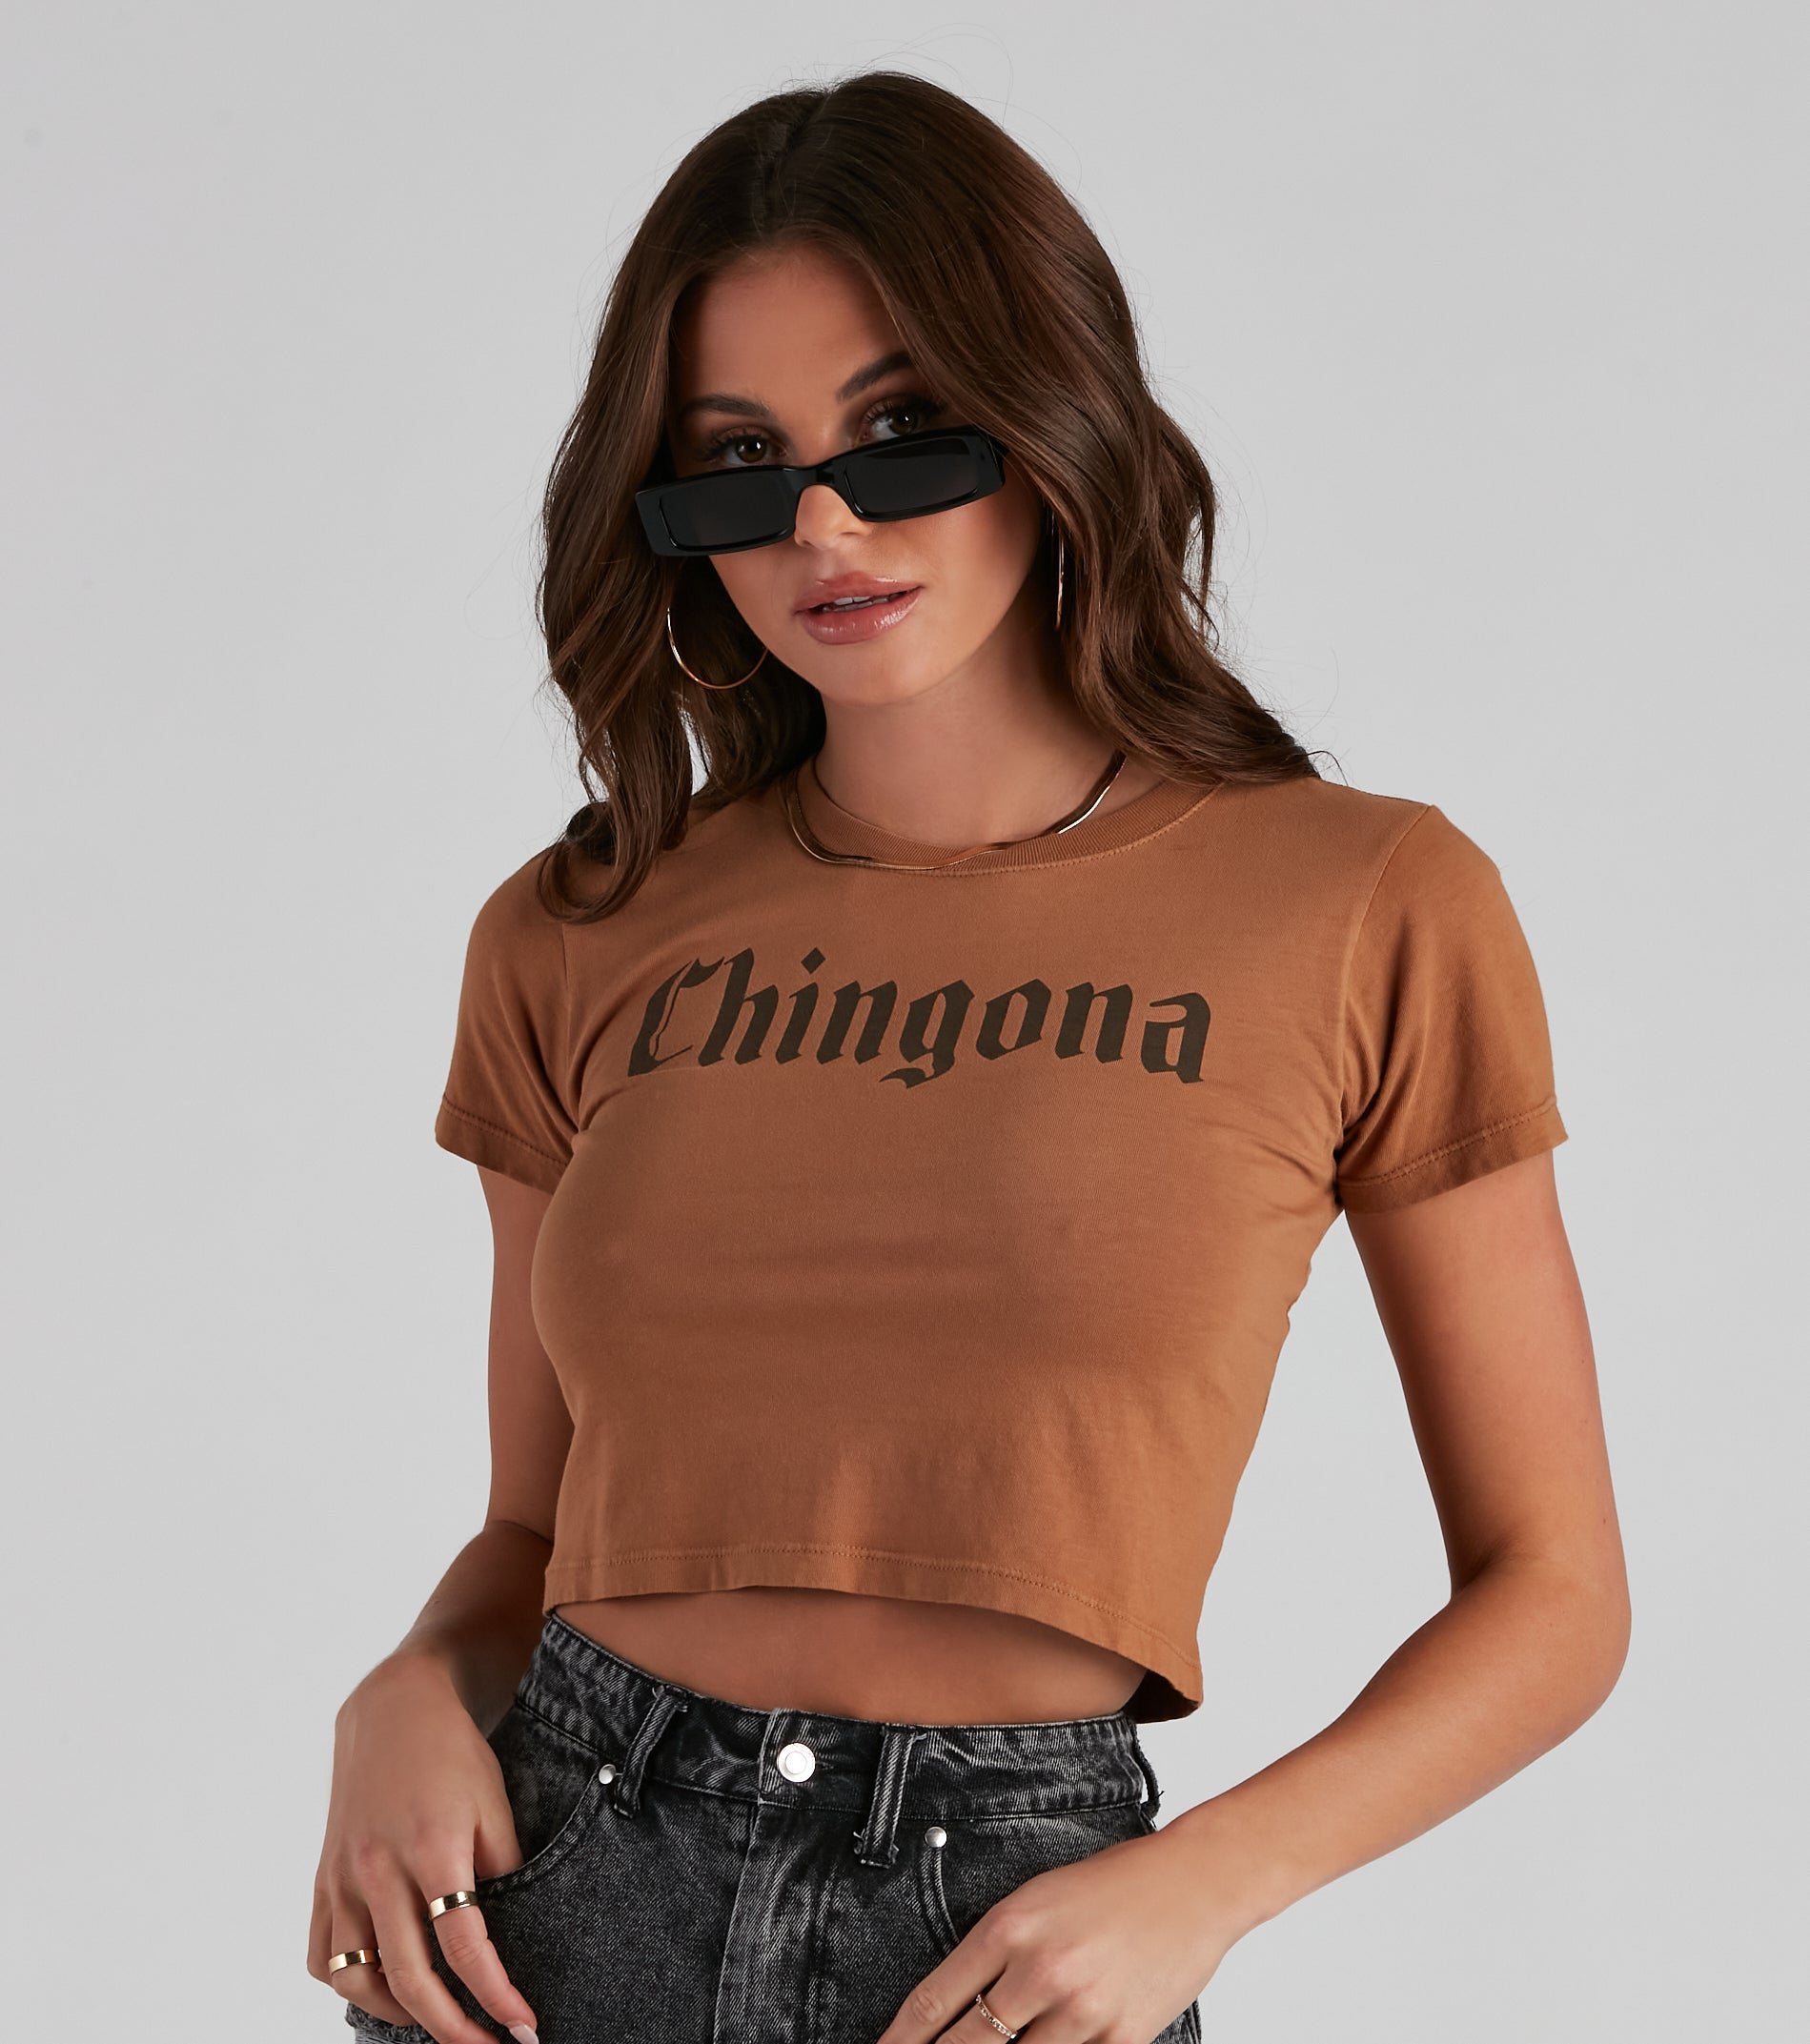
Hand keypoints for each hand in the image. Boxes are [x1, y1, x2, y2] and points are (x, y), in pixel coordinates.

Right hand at [308, 1652, 539, 2043]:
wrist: (393, 1708)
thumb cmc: (452, 1753)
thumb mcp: (494, 1802)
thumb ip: (503, 1869)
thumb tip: (514, 1936)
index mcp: (431, 1847)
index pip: (465, 1946)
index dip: (496, 1995)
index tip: (523, 2027)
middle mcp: (378, 1869)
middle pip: (410, 1978)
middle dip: (451, 2028)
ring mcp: (342, 1878)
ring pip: (359, 1979)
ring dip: (398, 2014)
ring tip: (438, 2020)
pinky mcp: (322, 1879)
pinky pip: (322, 1956)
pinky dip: (350, 1984)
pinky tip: (383, 1986)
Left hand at [876, 1822, 1234, 2043]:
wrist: (1193, 1884)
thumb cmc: (1114, 1885)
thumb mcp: (1037, 1899)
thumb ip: (995, 1950)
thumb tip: (955, 2005)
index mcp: (1011, 1927)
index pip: (936, 1999)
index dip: (900, 2040)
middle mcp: (1041, 1972)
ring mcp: (1081, 2012)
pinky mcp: (1120, 2040)